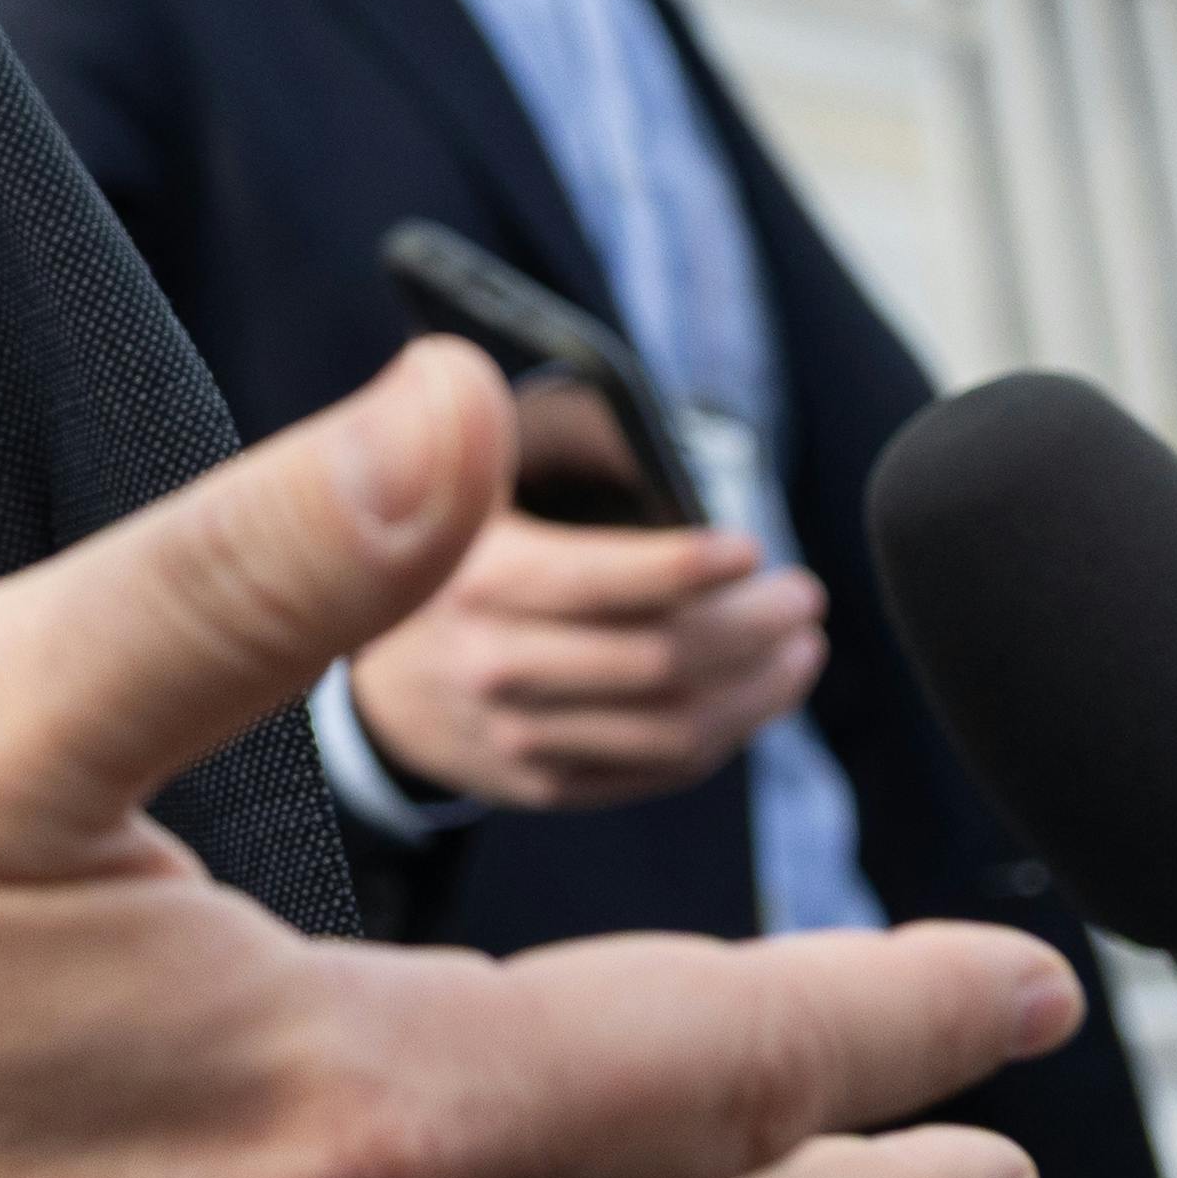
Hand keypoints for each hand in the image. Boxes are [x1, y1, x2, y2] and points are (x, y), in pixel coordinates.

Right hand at [337, 477, 827, 811]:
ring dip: (758, 691)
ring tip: (800, 649)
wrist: (374, 690)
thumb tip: (538, 392)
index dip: (693, 567)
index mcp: (483, 581)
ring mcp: (522, 737)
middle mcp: (499, 666)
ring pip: (673, 729)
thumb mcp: (455, 492)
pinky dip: (724, 734)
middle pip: (661, 662)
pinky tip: (758, 696)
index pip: (610, 584)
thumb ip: (490, 438)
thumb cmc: (447, 567)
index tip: (751, 548)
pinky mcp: (545, 785)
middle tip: (803, 597)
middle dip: (753, 628)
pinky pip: (658, 771)